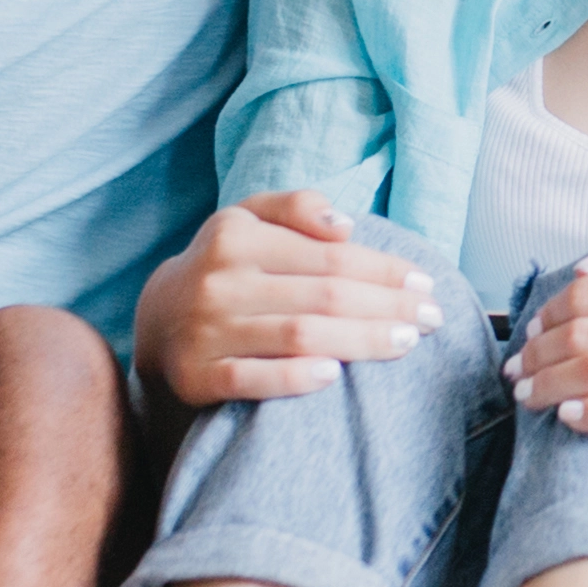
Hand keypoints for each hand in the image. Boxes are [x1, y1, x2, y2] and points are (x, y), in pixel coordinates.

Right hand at [141, 190, 446, 402]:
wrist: (157, 320)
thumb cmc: (226, 266)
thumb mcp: (248, 218)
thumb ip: (296, 207)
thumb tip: (344, 225)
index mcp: (238, 237)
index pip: (330, 255)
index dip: (384, 271)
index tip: (425, 286)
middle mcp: (220, 281)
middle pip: (324, 296)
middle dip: (386, 308)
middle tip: (430, 320)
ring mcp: (205, 330)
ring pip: (297, 336)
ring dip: (359, 341)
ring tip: (404, 344)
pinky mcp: (196, 376)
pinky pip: (249, 379)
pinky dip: (292, 378)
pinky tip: (333, 376)